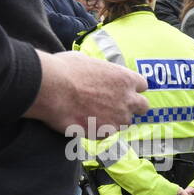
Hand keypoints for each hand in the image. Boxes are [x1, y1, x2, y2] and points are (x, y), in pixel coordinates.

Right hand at [25, 50, 148, 133]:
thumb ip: (100, 72)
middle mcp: (128, 99)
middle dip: (132, 107)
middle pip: (142, 107)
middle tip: (115, 106)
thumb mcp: (87, 61)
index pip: (142, 85)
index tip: (122, 90)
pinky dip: (98, 129)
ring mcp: (118, 118)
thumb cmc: (64, 70)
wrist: (50, 88)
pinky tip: (83, 121)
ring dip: (114, 119)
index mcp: (125, 78)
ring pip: (125, 122)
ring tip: (92, 114)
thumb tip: (96, 74)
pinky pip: (107, 133)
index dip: (131, 88)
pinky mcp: (106, 132)